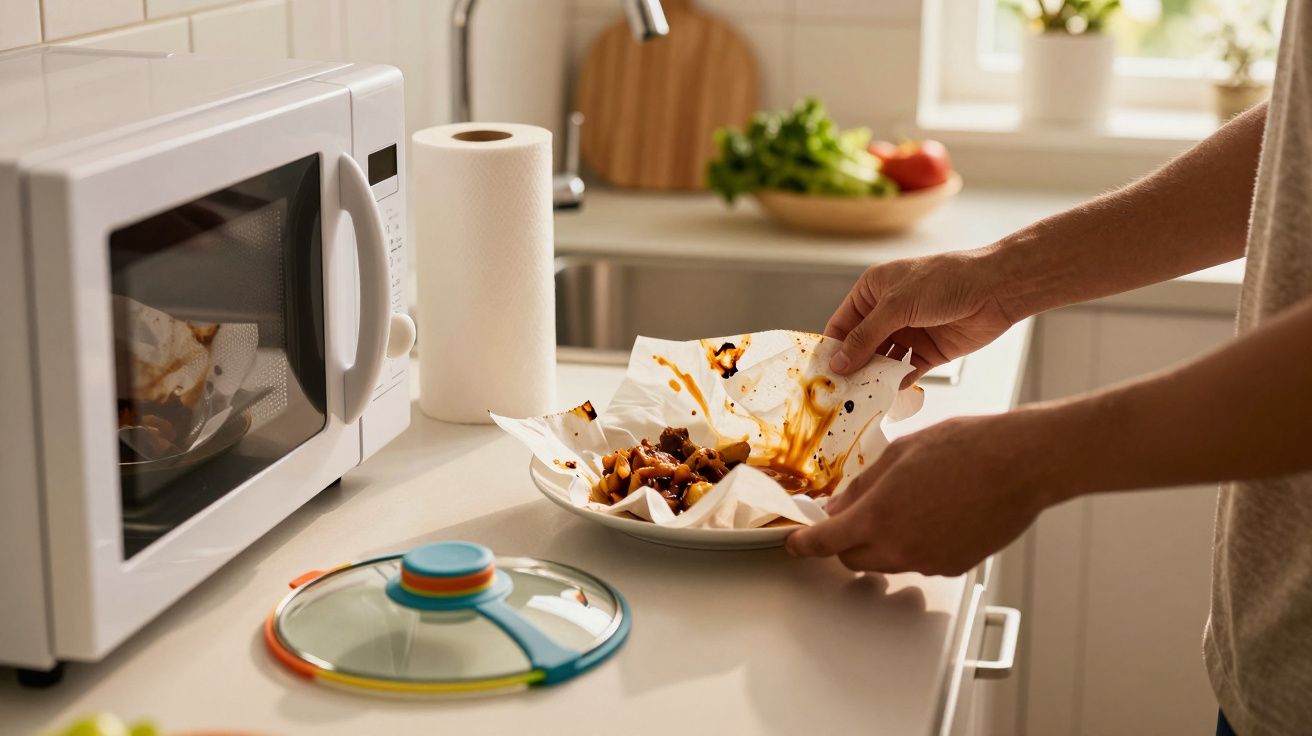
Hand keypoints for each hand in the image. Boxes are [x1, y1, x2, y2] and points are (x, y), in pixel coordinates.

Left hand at [785, 413, 1053, 576]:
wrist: (1022, 463)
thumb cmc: (967, 448)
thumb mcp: (899, 454)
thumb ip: (862, 485)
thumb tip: (839, 506)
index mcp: (878, 517)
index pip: (824, 543)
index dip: (803, 544)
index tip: (794, 543)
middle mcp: (900, 547)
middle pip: (852, 558)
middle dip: (844, 540)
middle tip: (853, 512)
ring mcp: (929, 561)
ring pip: (886, 562)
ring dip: (880, 542)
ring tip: (904, 504)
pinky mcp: (954, 566)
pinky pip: (918, 561)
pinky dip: (913, 545)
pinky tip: (932, 514)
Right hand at [826, 250, 1016, 385]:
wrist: (995, 289)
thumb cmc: (945, 281)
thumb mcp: (896, 306)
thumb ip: (865, 337)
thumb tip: (838, 362)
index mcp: (873, 290)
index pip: (843, 323)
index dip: (832, 347)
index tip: (822, 373)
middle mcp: (888, 312)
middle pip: (860, 346)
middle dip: (852, 367)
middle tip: (840, 391)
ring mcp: (909, 333)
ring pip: (882, 361)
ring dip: (874, 377)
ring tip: (863, 396)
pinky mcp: (928, 352)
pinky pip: (905, 371)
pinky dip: (897, 383)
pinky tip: (890, 394)